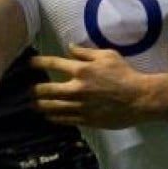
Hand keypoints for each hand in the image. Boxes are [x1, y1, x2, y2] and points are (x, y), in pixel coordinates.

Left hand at [30, 45, 149, 128]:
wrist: (139, 98)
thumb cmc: (125, 74)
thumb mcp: (107, 55)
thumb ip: (86, 52)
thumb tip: (69, 48)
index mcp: (81, 70)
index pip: (53, 64)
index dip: (38, 62)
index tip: (28, 63)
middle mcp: (77, 89)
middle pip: (46, 90)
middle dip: (34, 90)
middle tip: (28, 91)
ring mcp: (80, 106)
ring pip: (52, 107)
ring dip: (40, 106)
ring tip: (33, 105)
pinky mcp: (86, 120)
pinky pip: (64, 120)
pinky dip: (54, 118)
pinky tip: (48, 116)